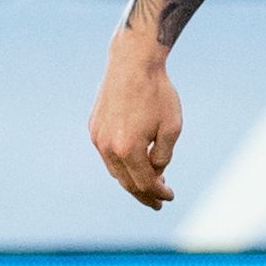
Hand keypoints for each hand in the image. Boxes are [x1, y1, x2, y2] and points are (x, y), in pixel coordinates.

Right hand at [88, 33, 183, 209]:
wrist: (132, 62)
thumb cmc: (157, 93)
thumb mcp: (171, 127)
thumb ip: (163, 156)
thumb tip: (154, 172)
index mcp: (129, 149)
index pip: (145, 183)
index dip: (158, 193)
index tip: (170, 197)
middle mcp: (108, 147)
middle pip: (126, 182)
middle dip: (143, 194)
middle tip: (157, 202)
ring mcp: (98, 138)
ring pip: (114, 170)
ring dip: (131, 179)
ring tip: (147, 182)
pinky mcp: (94, 127)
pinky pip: (107, 154)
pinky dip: (120, 162)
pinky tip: (133, 161)